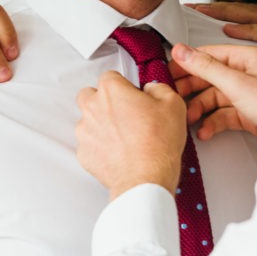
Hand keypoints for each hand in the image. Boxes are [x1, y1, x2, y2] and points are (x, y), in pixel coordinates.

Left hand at [76, 71, 186, 199]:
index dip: (124, 86)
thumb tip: (151, 90)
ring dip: (101, 124)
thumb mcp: (173, 104)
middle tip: (124, 114)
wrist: (146, 178)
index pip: (110, 77)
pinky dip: (100, 147)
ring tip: (123, 137)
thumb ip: (159, 88)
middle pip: (91, 95)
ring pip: (88, 121)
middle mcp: (92, 107)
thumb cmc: (158, 142)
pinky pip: (89, 144)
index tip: (133, 97)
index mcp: (111, 90)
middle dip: (104, 101)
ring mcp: (85, 132)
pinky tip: (118, 152)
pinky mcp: (83, 154)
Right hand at [170, 43, 256, 153]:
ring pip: (215, 98)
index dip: (187, 63)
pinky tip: (205, 131)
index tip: (167, 73)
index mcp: (248, 57)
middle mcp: (249, 73)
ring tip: (189, 120)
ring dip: (200, 109)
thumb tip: (182, 50)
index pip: (209, 54)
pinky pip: (224, 115)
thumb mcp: (237, 84)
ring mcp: (249, 95)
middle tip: (174, 99)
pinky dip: (213, 123)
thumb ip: (206, 67)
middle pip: (210, 77)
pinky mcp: (250, 115)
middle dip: (191, 89)